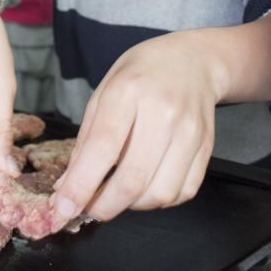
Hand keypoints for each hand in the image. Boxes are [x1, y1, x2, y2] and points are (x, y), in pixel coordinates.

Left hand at [52, 33, 219, 221]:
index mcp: (128, 92)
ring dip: (131, 206)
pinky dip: (158, 200)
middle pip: (133, 179)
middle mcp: (163, 112)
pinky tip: (145, 186)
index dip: (80, 185)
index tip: (63, 209)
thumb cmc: (141, 75)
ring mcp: (190, 131)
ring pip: (159, 194)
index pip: (103, 148)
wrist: (193, 61)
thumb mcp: (103, 93)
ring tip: (117, 193)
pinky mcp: (207, 148)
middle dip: (103, 207)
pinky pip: (182, 193)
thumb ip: (85, 140)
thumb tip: (67, 187)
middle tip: (88, 209)